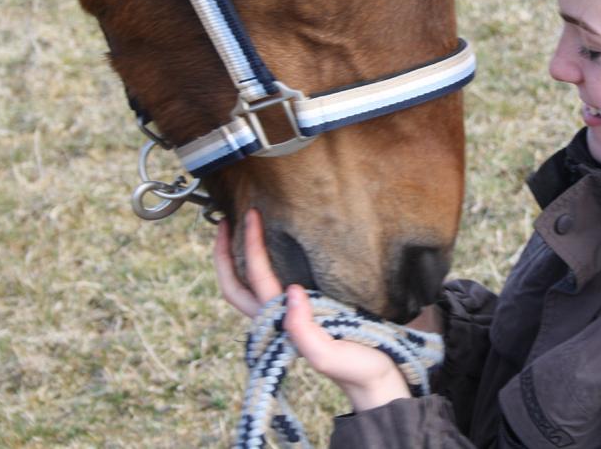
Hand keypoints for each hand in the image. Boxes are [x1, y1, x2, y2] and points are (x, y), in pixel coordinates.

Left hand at [213, 209, 412, 411]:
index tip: (253, 215)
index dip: (251, 245)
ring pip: (249, 287)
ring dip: (238, 259)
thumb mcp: (330, 356)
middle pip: (235, 286)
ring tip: (241, 229)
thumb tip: (292, 292)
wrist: (376, 384)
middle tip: (226, 220)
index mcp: (281, 323)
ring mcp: (288, 317)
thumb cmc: (357, 369)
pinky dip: (263, 265)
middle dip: (224, 254)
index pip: (256, 278)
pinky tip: (276, 248)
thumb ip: (305, 332)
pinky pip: (272, 286)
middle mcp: (278, 319)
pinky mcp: (304, 313)